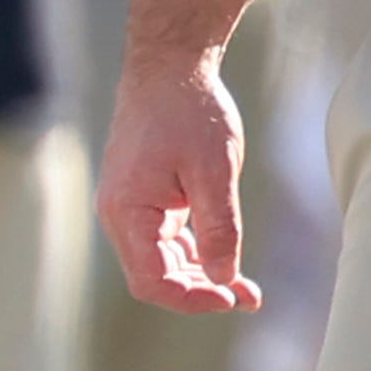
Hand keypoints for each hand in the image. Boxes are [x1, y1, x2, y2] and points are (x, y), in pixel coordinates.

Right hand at [101, 54, 258, 311]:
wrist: (170, 71)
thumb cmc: (190, 115)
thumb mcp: (215, 172)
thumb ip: (219, 228)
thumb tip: (225, 279)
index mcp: (128, 213)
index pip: (151, 281)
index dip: (191, 299)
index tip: (232, 299)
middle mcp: (120, 216)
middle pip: (155, 277)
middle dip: (201, 292)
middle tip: (250, 299)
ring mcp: (131, 208)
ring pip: (162, 261)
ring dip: (201, 277)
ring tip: (247, 290)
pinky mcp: (146, 200)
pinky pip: (167, 240)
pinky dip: (196, 254)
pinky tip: (228, 263)